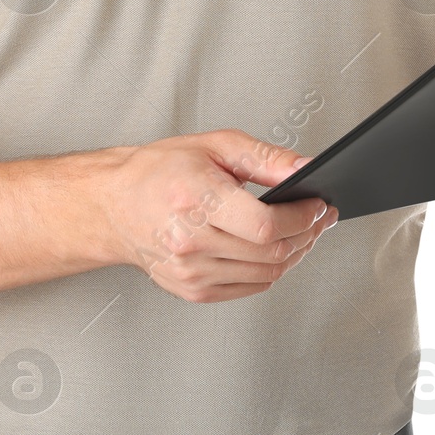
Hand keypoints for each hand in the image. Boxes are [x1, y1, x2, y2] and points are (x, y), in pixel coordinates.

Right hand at [96, 129, 338, 302]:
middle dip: (307, 235)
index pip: (266, 226)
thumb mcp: (215, 145)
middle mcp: (191, 241)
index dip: (303, 218)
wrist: (114, 205)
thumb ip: (266, 158)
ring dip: (294, 254)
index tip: (319, 205)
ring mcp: (190, 272)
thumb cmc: (158, 171)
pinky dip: (271, 271)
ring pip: (265, 274)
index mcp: (197, 199)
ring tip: (302, 232)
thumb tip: (305, 167)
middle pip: (271, 253)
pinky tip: (274, 250)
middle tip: (320, 218)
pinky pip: (249, 287)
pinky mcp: (192, 290)